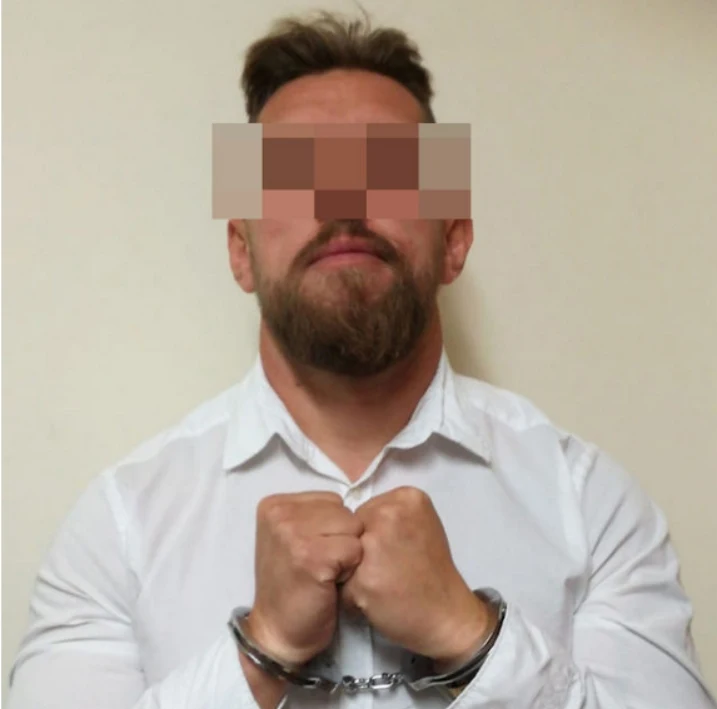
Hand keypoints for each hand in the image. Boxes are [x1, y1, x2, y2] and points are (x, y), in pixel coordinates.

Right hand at [248, 491, 363, 665]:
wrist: (277, 632)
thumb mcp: (293, 538)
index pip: (332, 499)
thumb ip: (314, 516)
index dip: (334, 528)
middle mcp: (280, 514)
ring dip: (349, 554)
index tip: (315, 551)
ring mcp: (293, 534)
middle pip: (345, 512)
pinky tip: (330, 583)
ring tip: (327, 572)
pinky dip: (350, 570)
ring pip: (353, 528)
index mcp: (275, 505)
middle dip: (343, 539)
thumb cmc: (293, 585)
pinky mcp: (311, 557)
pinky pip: (354, 550)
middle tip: (322, 564)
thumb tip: (355, 506)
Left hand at [339, 486, 495, 663]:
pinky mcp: (364, 576)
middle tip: (386, 570)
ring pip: (342, 554)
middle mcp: (389, 513)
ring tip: (379, 583)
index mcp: (406, 497)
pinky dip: (352, 595)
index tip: (392, 552)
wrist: (448, 615)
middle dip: (360, 551)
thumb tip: (354, 522)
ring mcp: (375, 543)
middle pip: (351, 529)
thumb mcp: (420, 525)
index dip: (371, 535)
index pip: (365, 511)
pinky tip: (376, 598)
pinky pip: (342, 582)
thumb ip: (390, 516)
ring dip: (353, 572)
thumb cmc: (433, 571)